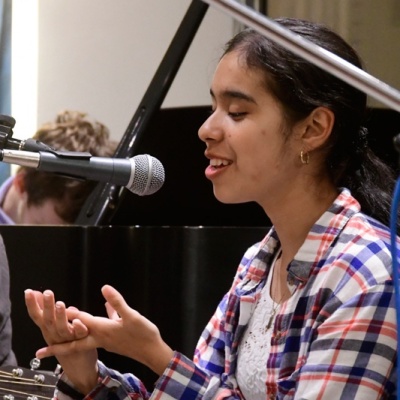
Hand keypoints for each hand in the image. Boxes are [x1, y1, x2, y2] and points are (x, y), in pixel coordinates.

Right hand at [25, 289, 98, 393]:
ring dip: (61, 317)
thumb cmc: (66, 343)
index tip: (29, 292)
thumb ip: (49, 310)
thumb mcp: (53, 327)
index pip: (38, 316)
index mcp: (48, 330)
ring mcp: (67, 341)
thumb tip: (39, 292)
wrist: (79, 368)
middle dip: (47, 306)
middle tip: (47, 293)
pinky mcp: (81, 344)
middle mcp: (55, 336)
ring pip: (62, 329)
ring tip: (60, 304)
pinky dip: (78, 328)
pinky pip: (79, 335)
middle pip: (49, 321)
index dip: (32, 305)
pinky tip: (78, 321)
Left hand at [35, 285, 173, 375]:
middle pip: (74, 343)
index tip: (54, 310)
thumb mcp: (131, 315)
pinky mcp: (111, 344)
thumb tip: (104, 287)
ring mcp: (105, 343)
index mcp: (104, 330)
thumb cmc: (143, 333)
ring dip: (69, 341)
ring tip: (58, 339)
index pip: (82, 321)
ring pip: (82, 342)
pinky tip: (94, 322)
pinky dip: (87, 334)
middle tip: (39, 354)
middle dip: (57, 348)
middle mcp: (101, 338)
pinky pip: (93, 339)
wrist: (152, 351)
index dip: (70, 314)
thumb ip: (117, 302)